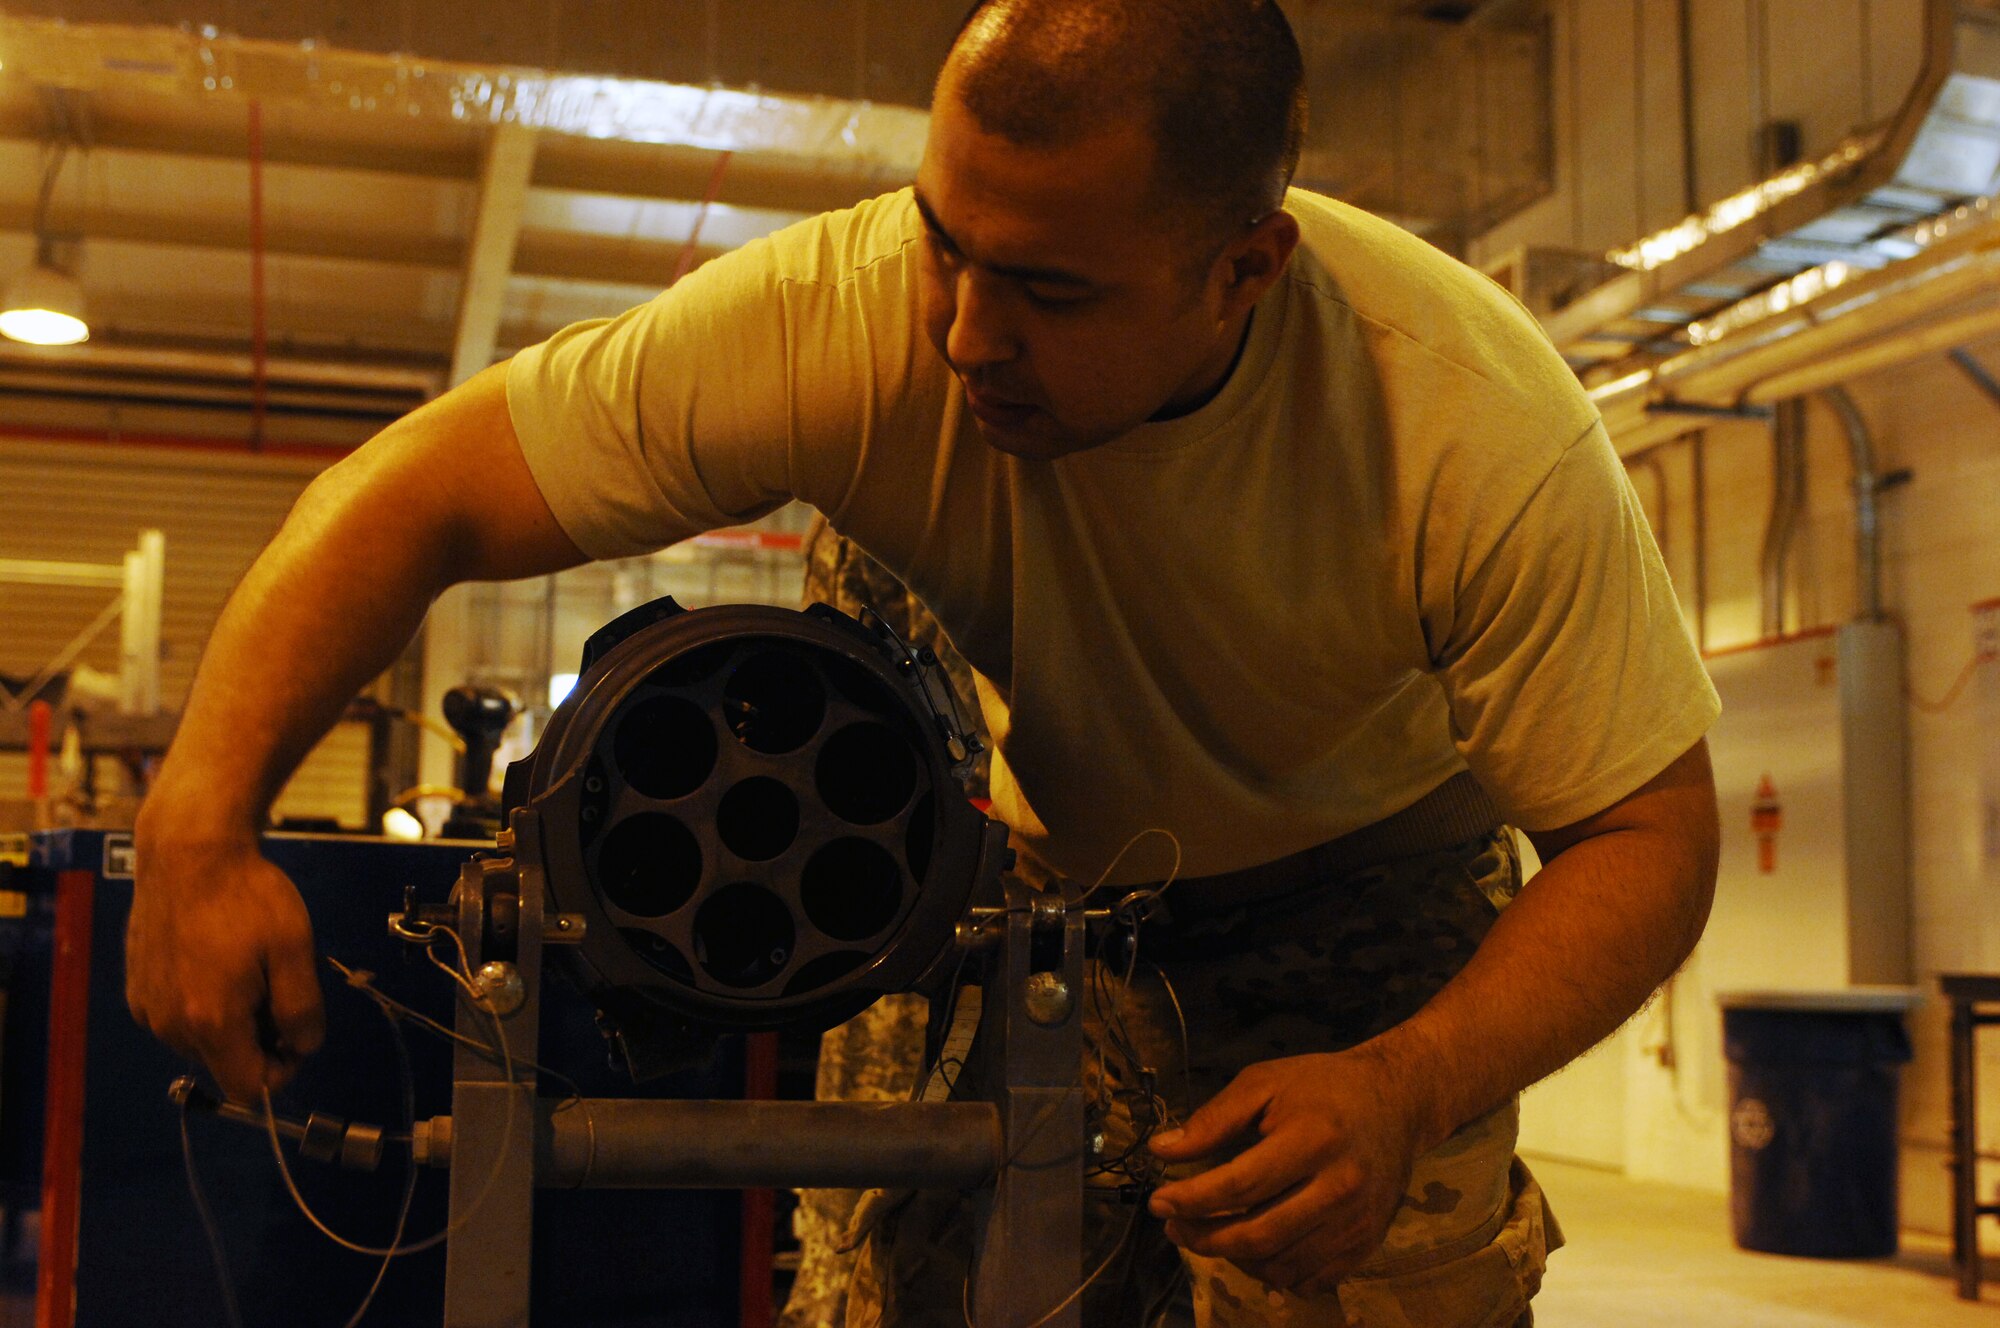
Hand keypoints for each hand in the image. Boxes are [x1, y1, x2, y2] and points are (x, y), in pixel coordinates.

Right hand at [126, 811, 324, 1102]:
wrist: (189, 852)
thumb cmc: (247, 896)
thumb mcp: (294, 950)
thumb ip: (302, 1009)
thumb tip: (304, 1046)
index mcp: (210, 1022)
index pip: (247, 1089)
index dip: (281, 1070)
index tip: (296, 1031)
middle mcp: (170, 1025)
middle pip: (225, 1062)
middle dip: (257, 1037)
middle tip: (273, 983)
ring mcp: (147, 1007)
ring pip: (201, 1040)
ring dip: (229, 1018)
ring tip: (243, 964)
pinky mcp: (136, 988)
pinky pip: (178, 1016)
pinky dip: (201, 1001)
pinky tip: (214, 957)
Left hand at [1145, 1048, 1427, 1295]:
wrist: (1397, 1102)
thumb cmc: (1322, 1086)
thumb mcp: (1264, 1083)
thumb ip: (1214, 1120)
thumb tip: (1162, 1152)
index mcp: (1313, 1139)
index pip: (1241, 1185)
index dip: (1192, 1200)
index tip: (1157, 1201)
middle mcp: (1340, 1187)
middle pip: (1258, 1234)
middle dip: (1204, 1237)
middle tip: (1173, 1226)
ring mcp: (1357, 1222)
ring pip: (1281, 1264)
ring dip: (1233, 1259)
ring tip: (1206, 1235)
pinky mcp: (1366, 1243)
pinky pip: (1310, 1279)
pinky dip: (1272, 1273)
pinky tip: (1250, 1250)